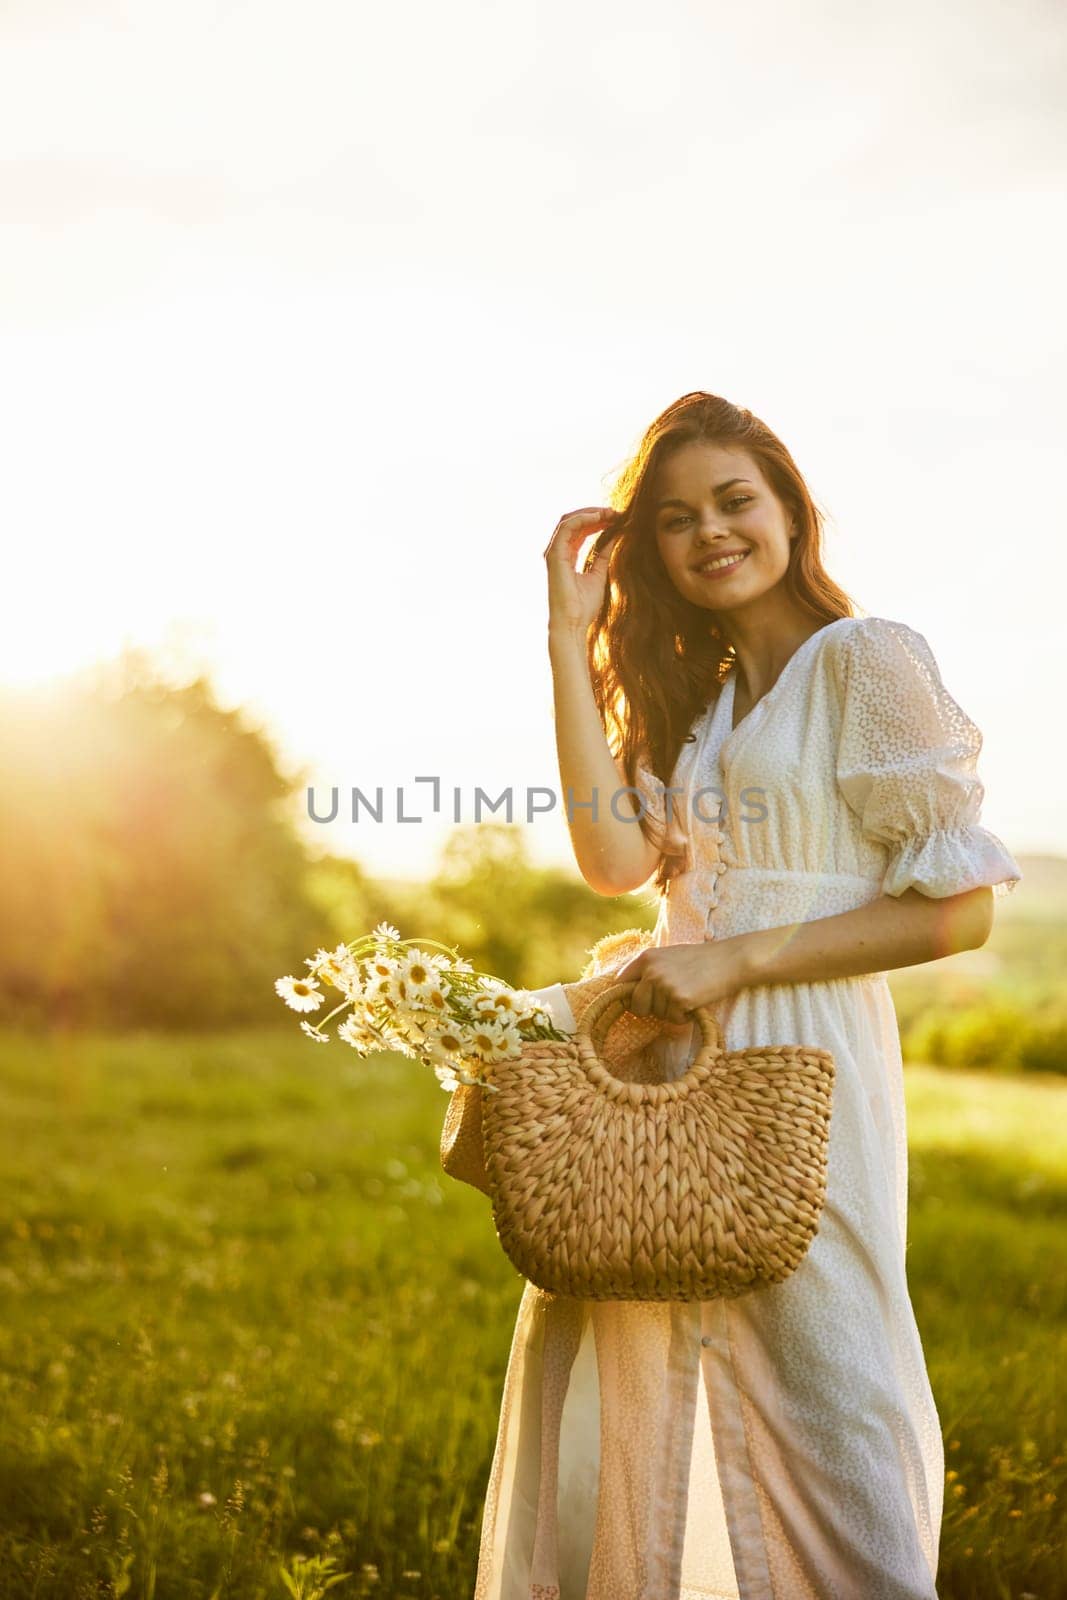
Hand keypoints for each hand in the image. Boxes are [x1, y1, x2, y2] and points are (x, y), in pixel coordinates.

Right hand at [543, 507, 623, 636]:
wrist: (573, 623)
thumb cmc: (584, 606)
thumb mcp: (599, 575)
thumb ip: (603, 555)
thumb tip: (615, 536)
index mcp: (567, 557)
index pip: (580, 531)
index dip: (597, 521)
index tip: (617, 518)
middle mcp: (558, 552)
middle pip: (574, 523)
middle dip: (595, 514)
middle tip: (616, 512)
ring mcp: (554, 553)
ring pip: (569, 521)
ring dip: (590, 513)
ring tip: (610, 512)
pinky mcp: (554, 555)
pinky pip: (566, 528)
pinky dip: (582, 519)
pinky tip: (599, 517)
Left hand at [613, 940, 750, 1024]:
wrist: (730, 960)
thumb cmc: (701, 959)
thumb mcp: (669, 956)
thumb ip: (649, 969)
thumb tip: (627, 991)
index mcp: (646, 957)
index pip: (620, 982)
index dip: (627, 996)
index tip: (636, 1002)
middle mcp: (651, 970)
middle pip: (636, 1005)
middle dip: (650, 1009)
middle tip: (670, 1002)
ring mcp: (664, 985)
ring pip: (657, 1014)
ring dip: (671, 1011)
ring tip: (689, 994)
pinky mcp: (678, 999)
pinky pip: (674, 1019)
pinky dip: (684, 1016)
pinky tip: (695, 1001)